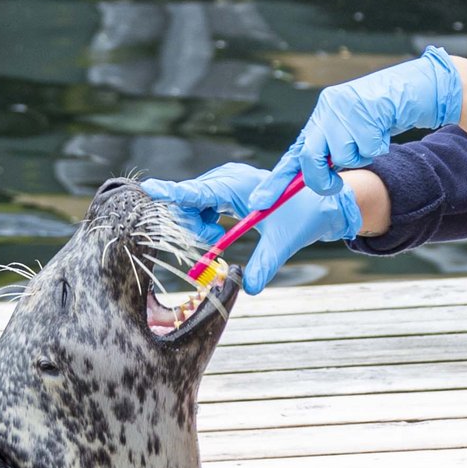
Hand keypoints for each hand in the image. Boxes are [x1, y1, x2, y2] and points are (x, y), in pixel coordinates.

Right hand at [142, 162, 361, 293]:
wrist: (318, 205)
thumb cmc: (303, 217)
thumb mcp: (283, 243)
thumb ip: (265, 264)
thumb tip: (251, 288)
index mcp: (238, 184)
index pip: (198, 191)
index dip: (173, 193)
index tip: (149, 189)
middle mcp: (226, 178)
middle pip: (189, 200)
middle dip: (191, 224)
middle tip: (212, 239)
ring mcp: (222, 183)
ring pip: (191, 205)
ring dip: (197, 225)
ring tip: (218, 236)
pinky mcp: (221, 190)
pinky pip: (198, 206)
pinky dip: (202, 223)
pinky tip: (217, 232)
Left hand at [253, 46, 461, 207]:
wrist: (405, 90)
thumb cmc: (374, 120)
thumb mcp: (345, 134)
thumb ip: (328, 154)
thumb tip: (315, 183)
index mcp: (317, 122)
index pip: (292, 156)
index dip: (275, 182)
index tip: (259, 204)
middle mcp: (325, 112)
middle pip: (310, 158)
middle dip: (323, 178)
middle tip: (335, 183)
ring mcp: (344, 110)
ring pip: (345, 157)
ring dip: (361, 157)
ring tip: (369, 137)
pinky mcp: (366, 109)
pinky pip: (369, 149)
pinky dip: (378, 147)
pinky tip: (382, 129)